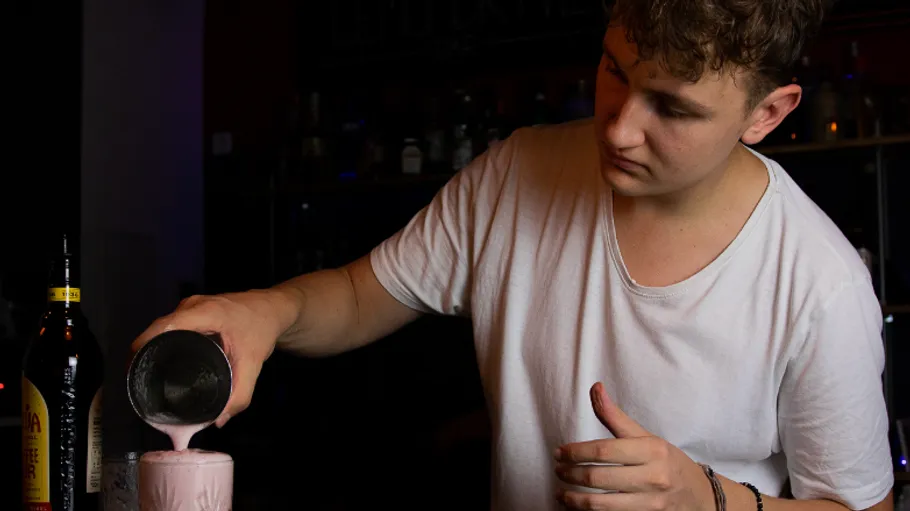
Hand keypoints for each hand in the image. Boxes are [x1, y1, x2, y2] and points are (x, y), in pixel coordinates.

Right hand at [131, 290, 288, 426]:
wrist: (274, 309)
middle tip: (141, 381)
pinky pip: (171, 326)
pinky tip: (164, 359)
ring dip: (153, 347)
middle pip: (157, 329)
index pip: (162, 327)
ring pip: (163, 328)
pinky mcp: (193, 310)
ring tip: (149, 374)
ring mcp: (191, 306)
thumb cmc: (262, 329)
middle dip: (145, 353)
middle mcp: (193, 306)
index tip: (135, 370)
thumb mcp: (253, 364)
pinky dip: (164, 341)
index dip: (143, 346)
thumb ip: (239, 395)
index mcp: (204, 313)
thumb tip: (218, 421)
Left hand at [553, 382, 714, 510]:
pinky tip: (578, 507)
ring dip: (573, 500)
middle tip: (558, 470)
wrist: (700, 497)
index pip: (603, 450)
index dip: (575, 452)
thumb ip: (616, 417)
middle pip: (598, 477)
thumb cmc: (669, 462)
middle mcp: (653, 477)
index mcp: (652, 450)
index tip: (559, 452)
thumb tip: (595, 388)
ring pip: (600, 505)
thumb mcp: (647, 437)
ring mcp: (650, 504)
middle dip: (570, 474)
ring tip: (561, 493)